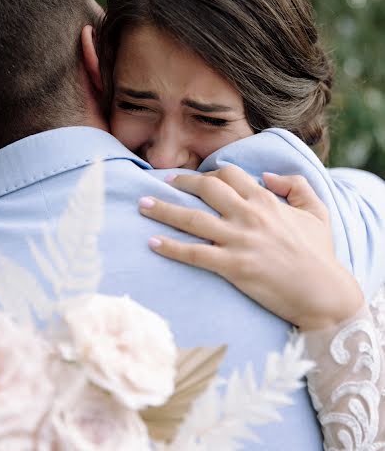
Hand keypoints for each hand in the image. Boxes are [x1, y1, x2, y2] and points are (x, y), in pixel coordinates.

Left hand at [138, 166, 363, 330]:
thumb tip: (267, 175)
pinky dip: (170, 247)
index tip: (195, 178)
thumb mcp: (317, 211)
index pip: (229, 173)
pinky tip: (152, 242)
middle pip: (206, 189)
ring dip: (163, 210)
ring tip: (142, 205)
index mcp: (265, 200)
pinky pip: (194, 254)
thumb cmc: (320, 253)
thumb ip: (295, 184)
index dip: (208, 172)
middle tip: (161, 182)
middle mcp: (249, 215)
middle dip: (180, 182)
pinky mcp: (233, 267)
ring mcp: (239, 241)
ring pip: (192, 219)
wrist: (324, 294)